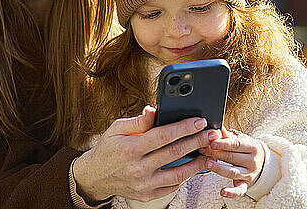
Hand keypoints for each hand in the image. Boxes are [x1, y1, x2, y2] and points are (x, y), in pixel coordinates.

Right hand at [73, 106, 221, 202]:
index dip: (183, 128)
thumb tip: (154, 111)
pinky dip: (184, 177)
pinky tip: (191, 166)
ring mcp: (144, 185)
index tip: (198, 121)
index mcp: (130, 149)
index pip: (162, 136)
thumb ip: (138, 121)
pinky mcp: (147, 196)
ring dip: (197, 163)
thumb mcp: (117, 129)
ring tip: (208, 153)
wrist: (96, 176)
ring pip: (178, 174)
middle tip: (211, 134)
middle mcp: (138, 168)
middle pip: (174, 153)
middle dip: (196, 141)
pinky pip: (171, 187)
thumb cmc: (108, 149)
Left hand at [199, 127, 264, 197]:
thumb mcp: (241, 139)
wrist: (261, 161)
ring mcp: (250, 174)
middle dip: (215, 153)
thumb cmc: (246, 147)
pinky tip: (223, 192)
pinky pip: (239, 190)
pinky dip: (232, 192)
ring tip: (207, 163)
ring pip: (232, 172)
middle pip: (232, 157)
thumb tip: (216, 127)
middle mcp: (253, 161)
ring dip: (219, 168)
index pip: (236, 145)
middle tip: (202, 149)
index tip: (211, 142)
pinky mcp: (246, 184)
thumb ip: (228, 135)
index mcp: (253, 147)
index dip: (223, 143)